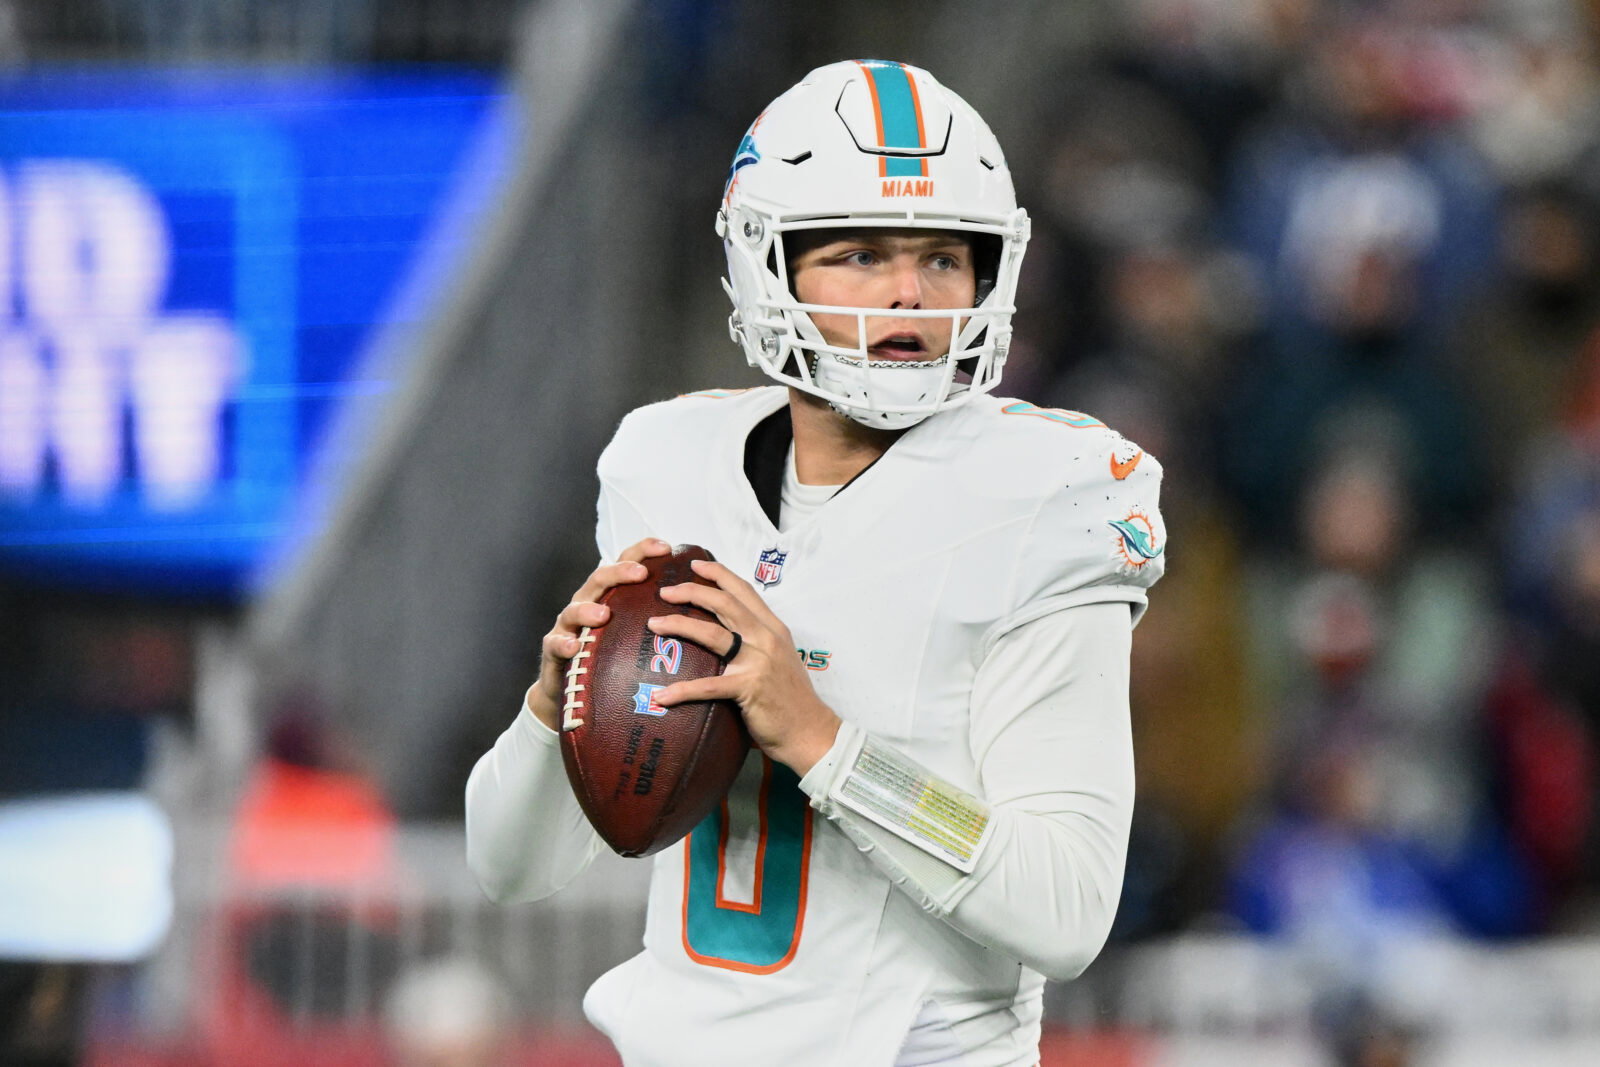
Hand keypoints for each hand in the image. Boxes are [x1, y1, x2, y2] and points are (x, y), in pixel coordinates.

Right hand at [526, 537, 673, 730]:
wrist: (572, 687)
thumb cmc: (611, 654)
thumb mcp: (634, 632)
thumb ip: (657, 616)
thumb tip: (702, 606)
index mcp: (611, 594)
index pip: (626, 563)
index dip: (643, 550)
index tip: (666, 547)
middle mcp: (588, 602)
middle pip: (600, 578)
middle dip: (619, 572)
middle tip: (640, 573)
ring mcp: (568, 625)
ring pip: (574, 609)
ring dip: (588, 609)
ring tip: (604, 614)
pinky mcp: (554, 650)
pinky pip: (555, 644)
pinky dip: (563, 644)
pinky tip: (574, 647)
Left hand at [647, 558, 841, 775]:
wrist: (810, 731)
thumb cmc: (792, 699)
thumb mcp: (780, 658)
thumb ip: (758, 642)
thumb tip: (729, 635)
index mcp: (773, 628)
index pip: (744, 591)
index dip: (718, 575)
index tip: (695, 565)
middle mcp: (766, 639)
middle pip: (724, 604)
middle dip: (692, 592)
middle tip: (665, 591)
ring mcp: (758, 662)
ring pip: (712, 634)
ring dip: (679, 625)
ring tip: (654, 625)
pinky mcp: (748, 688)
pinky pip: (708, 686)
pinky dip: (682, 691)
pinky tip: (662, 696)